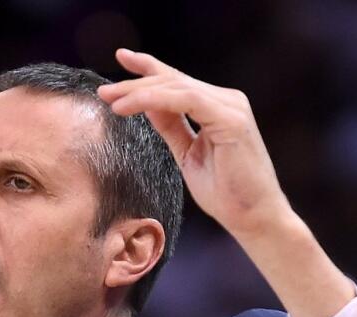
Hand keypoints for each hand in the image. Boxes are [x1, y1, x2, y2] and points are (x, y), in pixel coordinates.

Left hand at [98, 49, 354, 316]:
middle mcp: (227, 100)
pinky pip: (186, 101)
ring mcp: (231, 107)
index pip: (177, 82)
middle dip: (135, 83)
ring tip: (110, 100)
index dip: (148, 68)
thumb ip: (171, 127)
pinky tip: (131, 106)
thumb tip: (146, 106)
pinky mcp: (231, 119)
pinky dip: (155, 101)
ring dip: (139, 92)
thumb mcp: (187, 154)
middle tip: (103, 91)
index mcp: (217, 107)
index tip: (121, 59)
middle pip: (173, 82)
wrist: (253, 217)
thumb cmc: (225, 193)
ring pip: (176, 87)